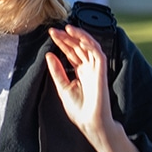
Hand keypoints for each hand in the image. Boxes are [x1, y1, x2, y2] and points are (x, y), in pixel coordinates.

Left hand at [44, 26, 144, 151]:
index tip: (51, 34)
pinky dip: (89, 44)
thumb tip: (50, 55)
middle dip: (67, 38)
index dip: (63, 43)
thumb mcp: (62, 87)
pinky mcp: (101, 73)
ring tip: (67, 29)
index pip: (72, 53)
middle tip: (54, 29)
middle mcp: (89, 69)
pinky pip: (98, 54)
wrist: (90, 122)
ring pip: (90, 48)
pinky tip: (79, 38)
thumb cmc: (79, 109)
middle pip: (79, 48)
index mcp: (81, 72)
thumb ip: (57, 71)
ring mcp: (96, 70)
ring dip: (79, 37)